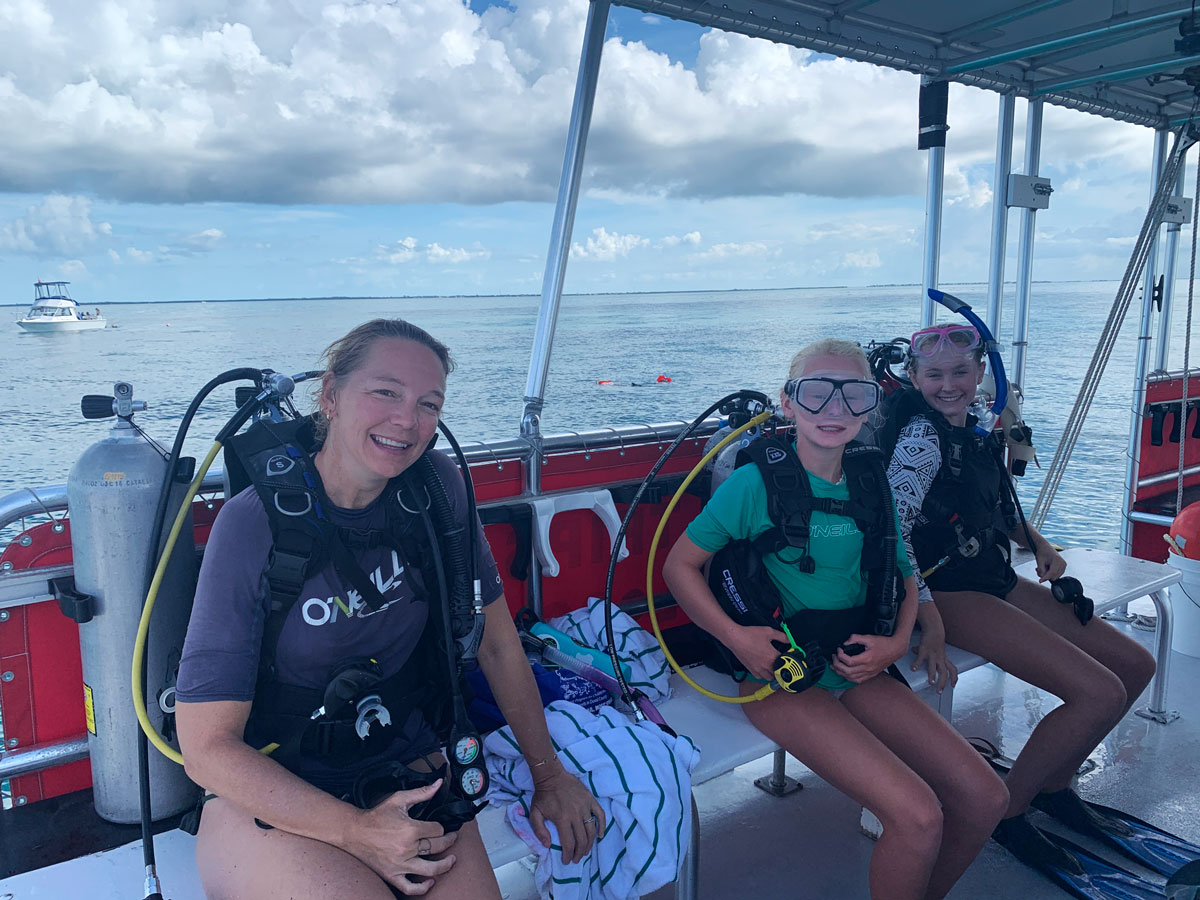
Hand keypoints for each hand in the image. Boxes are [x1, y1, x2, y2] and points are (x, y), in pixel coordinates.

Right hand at [344, 779, 458, 895]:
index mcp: (410, 830)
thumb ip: (422, 792)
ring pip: (430, 870)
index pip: (437, 830)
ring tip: (451, 860)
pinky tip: (430, 882)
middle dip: (448, 841)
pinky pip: (410, 887)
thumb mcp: (399, 800)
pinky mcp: (392, 875)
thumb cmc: (376, 816)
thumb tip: (439, 784)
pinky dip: (422, 888)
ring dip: (445, 865)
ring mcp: (400, 864)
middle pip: (437, 847)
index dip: (441, 827)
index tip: (439, 826)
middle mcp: (407, 849)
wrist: (354, 832)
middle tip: (451, 838)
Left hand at [529, 765, 606, 863]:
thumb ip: (539, 830)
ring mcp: (584, 806)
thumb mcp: (535, 813)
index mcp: (562, 818)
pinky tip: (600, 835)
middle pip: (582, 839)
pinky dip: (602, 826)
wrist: (551, 775)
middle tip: (576, 859)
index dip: (568, 855)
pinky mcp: (590, 799)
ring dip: (590, 844)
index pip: (568, 843)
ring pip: (591, 830)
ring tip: (586, 851)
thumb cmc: (543, 795)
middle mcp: (575, 814)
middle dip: (579, 853)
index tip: (566, 861)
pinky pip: (600, 815)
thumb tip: (548, 845)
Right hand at [726, 625, 788, 681]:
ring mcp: (758, 668)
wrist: (735, 638)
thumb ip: (782, 636)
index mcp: (772, 656)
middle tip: (781, 663)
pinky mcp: (751, 669)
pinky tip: (763, 668)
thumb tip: (789, 640)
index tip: (788, 657)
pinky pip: (759, 677)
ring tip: (773, 667)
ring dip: (772, 674)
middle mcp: (765, 665)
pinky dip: (763, 675)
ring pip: (769, 677)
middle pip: (778, 673)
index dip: (788, 660)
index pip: (785, 662)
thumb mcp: (769, 632)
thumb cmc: (750, 634)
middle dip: (781, 669)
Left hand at [832, 633, 905, 683]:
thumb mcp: (869, 637)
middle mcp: (868, 668)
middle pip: (848, 672)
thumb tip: (846, 642)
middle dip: (837, 665)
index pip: (849, 661)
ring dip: (841, 673)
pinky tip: (845, 674)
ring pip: (852, 678)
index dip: (840, 656)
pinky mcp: (871, 674)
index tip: (838, 650)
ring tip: (835, 667)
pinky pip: (858, 680)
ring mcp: (870, 673)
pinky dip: (849, 678)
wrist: (896, 649)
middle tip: (834, 659)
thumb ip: (856, 638)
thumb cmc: (884, 644)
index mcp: (867, 658)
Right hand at [911, 627, 957, 693]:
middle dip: (942, 683)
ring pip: (934, 667)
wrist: (934, 628)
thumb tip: (915, 651)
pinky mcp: (925, 650)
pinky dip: (917, 664)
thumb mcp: (934, 648)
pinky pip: (921, 659)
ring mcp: (933, 654)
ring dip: (933, 675)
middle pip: (944, 673)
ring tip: (930, 683)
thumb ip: (927, 653)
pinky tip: (913, 669)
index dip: (954, 678)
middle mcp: (940, 658)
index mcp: (943, 658)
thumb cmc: (934, 638)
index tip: (953, 685)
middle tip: (939, 691)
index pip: (953, 670)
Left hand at [1035, 541, 1066, 581]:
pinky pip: (1056, 575)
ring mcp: (1064, 566)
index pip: (1052, 573)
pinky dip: (1050, 573)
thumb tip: (1043, 579)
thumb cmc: (1042, 553)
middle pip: (1054, 577)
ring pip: (1054, 577)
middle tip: (1038, 569)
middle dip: (1045, 575)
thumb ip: (1041, 570)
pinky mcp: (1063, 567)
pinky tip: (1045, 568)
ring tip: (1042, 567)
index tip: (1039, 581)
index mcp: (1058, 560)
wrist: (1045, 547)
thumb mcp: (1039, 561)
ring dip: (1047, 574)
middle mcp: (1063, 564)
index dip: (1045, 578)